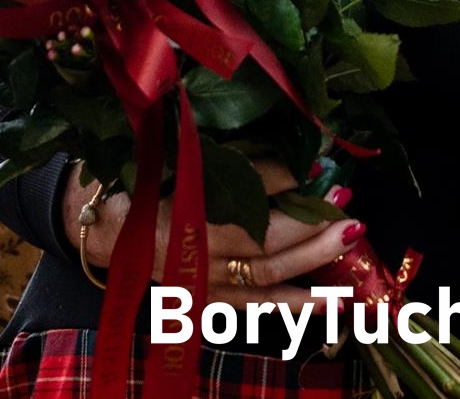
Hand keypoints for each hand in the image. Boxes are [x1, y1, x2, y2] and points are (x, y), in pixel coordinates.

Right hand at [62, 160, 363, 308]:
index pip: (237, 191)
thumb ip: (232, 157)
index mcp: (179, 209)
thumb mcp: (178, 160)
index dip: (279, 177)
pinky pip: (259, 307)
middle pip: (260, 242)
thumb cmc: (146, 183)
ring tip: (353, 238)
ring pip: (266, 278)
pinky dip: (298, 306)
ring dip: (314, 261)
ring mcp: (203, 282)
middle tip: (345, 201)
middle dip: (308, 224)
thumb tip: (291, 151)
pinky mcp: (210, 301)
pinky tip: (336, 301)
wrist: (107, 231)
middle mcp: (193, 251)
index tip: (317, 161)